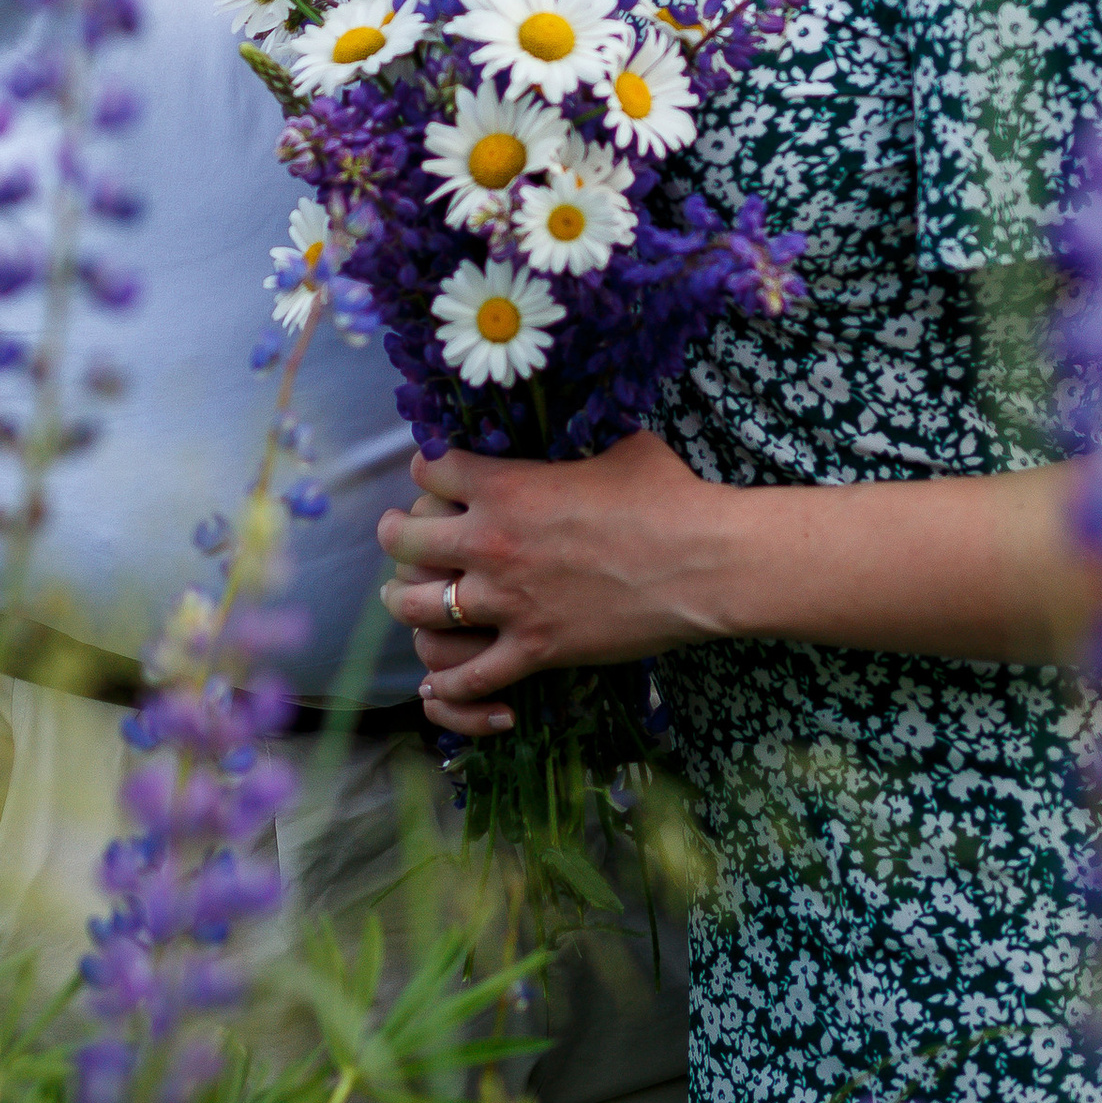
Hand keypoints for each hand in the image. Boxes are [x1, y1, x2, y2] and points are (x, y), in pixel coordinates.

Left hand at [378, 432, 736, 734]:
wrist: (704, 562)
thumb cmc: (668, 495)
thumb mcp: (616, 444)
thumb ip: (575, 440)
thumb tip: (578, 419)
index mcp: (506, 485)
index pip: (428, 470)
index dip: (428, 470)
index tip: (435, 475)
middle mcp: (492, 542)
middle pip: (405, 538)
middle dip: (396, 535)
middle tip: (399, 535)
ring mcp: (508, 601)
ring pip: (419, 608)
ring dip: (404, 600)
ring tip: (402, 595)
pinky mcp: (535, 650)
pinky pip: (469, 677)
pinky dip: (449, 683)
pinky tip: (438, 680)